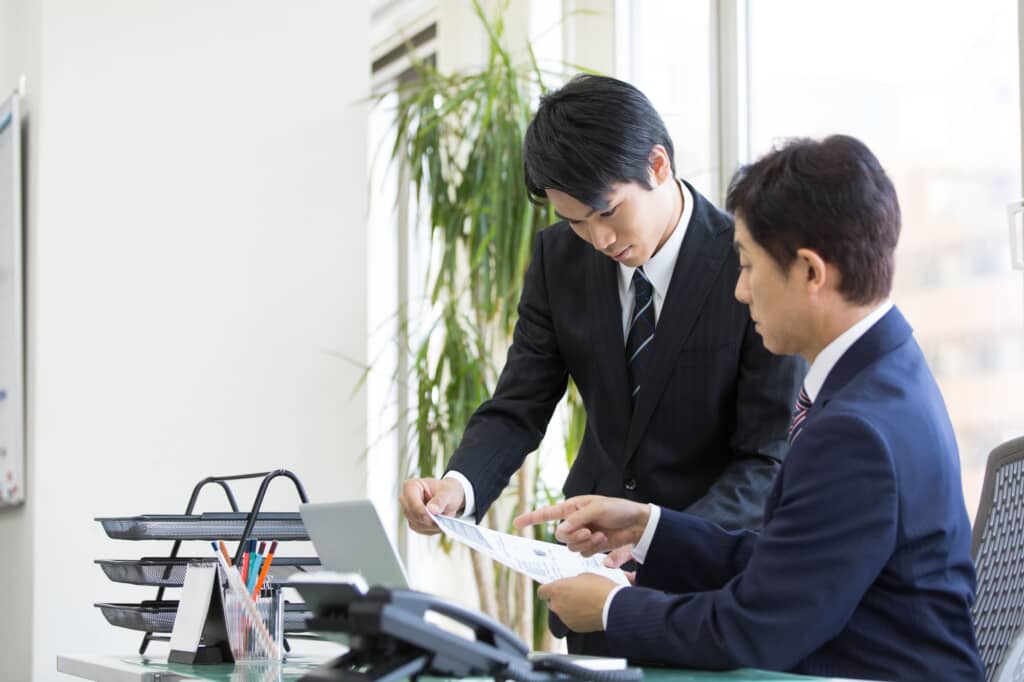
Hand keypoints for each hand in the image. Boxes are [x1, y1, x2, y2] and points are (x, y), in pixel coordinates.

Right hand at [400, 477, 465, 534]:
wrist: (449, 498)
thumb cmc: (446, 491)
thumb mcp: (448, 493)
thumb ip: (440, 501)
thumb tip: (432, 510)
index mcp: (411, 486)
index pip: (411, 500)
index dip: (420, 511)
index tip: (430, 519)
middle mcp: (406, 499)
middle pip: (411, 513)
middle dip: (426, 520)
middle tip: (440, 522)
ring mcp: (408, 511)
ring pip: (415, 523)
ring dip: (430, 526)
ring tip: (443, 521)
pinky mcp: (413, 522)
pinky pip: (419, 529)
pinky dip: (430, 529)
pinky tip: (439, 524)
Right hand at [514, 495, 649, 556]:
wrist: (636, 524)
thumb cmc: (618, 509)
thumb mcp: (598, 508)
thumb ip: (578, 519)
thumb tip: (561, 530)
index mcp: (572, 508)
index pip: (547, 513)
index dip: (531, 518)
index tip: (516, 523)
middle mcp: (574, 522)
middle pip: (560, 536)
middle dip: (574, 536)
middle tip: (589, 531)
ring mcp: (582, 535)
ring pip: (571, 547)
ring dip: (586, 543)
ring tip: (601, 534)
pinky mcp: (591, 546)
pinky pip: (583, 553)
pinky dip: (593, 548)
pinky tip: (605, 540)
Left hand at [537, 574, 616, 632]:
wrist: (612, 607)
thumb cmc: (599, 588)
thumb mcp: (584, 576)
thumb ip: (572, 582)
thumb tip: (572, 585)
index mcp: (557, 590)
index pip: (542, 591)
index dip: (548, 590)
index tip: (554, 588)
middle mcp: (557, 605)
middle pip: (552, 602)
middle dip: (559, 599)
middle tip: (572, 594)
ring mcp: (565, 618)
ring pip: (562, 612)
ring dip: (568, 608)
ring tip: (583, 603)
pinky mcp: (574, 627)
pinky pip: (571, 620)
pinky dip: (577, 617)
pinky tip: (588, 612)